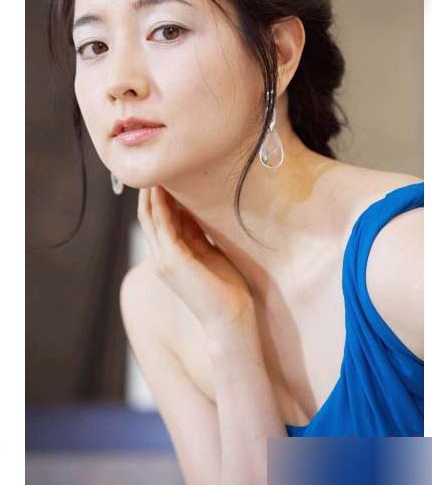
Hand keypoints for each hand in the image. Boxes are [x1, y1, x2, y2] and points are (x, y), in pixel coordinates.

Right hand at [137, 185, 254, 335]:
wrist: (230, 319)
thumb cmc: (226, 289)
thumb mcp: (210, 252)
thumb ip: (198, 233)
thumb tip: (192, 209)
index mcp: (171, 255)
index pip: (158, 219)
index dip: (159, 195)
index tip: (167, 173)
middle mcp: (162, 256)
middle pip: (148, 215)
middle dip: (151, 190)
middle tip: (157, 165)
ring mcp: (164, 259)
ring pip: (150, 217)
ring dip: (152, 193)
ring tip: (157, 170)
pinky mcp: (172, 260)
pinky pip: (162, 225)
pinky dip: (161, 205)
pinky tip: (164, 189)